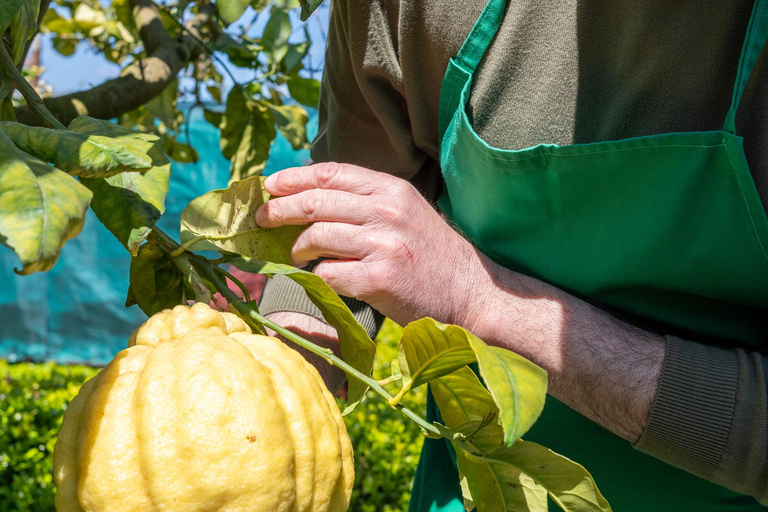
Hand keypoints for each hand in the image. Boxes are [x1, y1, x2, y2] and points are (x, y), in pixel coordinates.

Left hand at [257, 163, 664, 442]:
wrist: (473, 294)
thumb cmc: (434, 257)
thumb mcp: (406, 215)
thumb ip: (368, 203)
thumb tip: (314, 200)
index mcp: (392, 189)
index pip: (331, 173)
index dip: (294, 177)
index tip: (269, 185)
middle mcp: (387, 209)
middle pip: (317, 201)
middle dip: (280, 209)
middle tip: (262, 219)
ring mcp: (385, 243)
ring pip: (317, 236)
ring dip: (298, 248)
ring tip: (296, 256)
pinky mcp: (381, 277)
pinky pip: (329, 273)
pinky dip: (315, 277)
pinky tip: (315, 279)